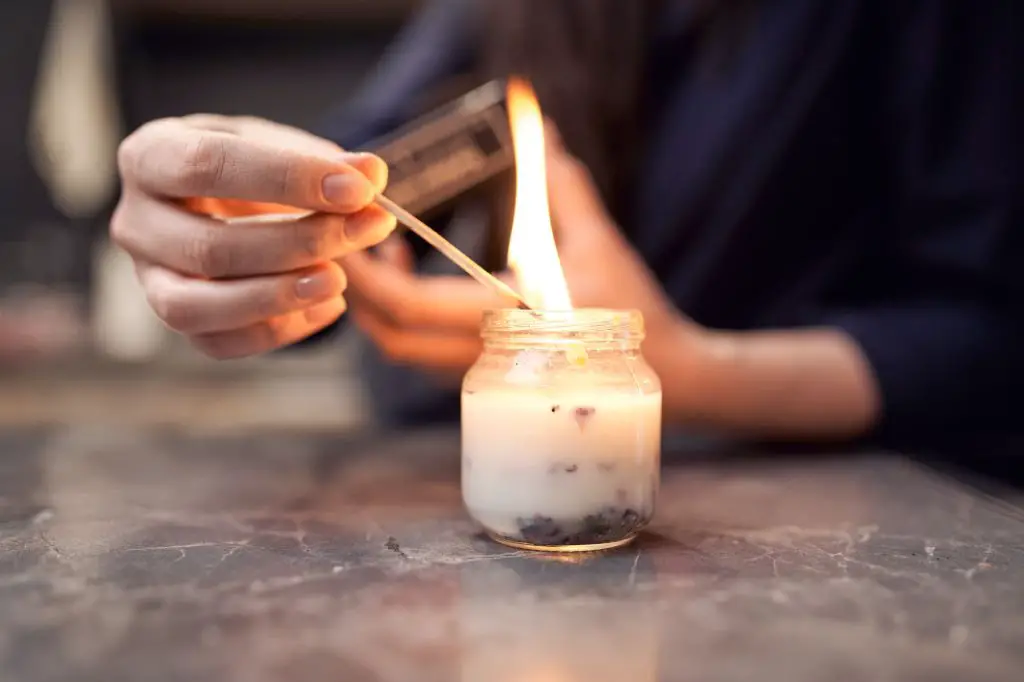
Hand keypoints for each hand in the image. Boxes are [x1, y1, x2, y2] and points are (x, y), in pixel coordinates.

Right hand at [111, 115, 396, 357]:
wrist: (229, 203)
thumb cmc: (253, 169)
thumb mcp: (285, 148)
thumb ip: (326, 161)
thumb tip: (371, 174)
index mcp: (150, 156)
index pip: (206, 165)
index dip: (286, 177)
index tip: (356, 187)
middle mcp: (135, 222)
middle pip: (207, 247)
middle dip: (299, 243)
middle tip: (369, 229)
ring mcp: (148, 279)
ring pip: (195, 308)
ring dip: (276, 299)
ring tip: (339, 280)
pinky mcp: (179, 322)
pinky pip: (219, 342)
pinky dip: (280, 330)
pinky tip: (329, 305)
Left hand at [343, 124, 692, 381]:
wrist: (664, 371)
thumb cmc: (632, 310)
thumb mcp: (595, 241)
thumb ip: (561, 186)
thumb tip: (542, 131)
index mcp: (503, 322)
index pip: (408, 308)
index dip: (368, 274)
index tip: (350, 231)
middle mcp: (482, 356)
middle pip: (391, 338)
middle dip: (359, 293)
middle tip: (349, 241)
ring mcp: (482, 373)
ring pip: (404, 351)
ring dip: (380, 307)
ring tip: (383, 253)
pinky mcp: (487, 374)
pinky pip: (423, 354)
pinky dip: (404, 319)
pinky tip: (415, 277)